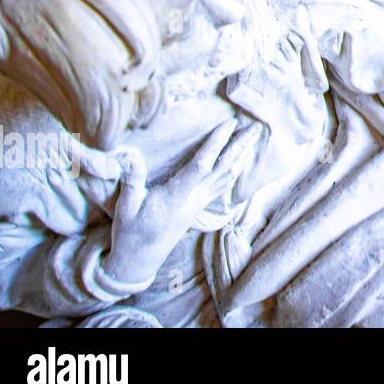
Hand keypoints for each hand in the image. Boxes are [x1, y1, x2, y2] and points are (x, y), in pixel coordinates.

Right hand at [103, 120, 258, 286]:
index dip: (217, 143)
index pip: (202, 164)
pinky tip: (242, 162)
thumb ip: (131, 180)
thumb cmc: (131, 231)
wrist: (140, 260)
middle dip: (240, 146)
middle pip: (224, 168)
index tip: (230, 123)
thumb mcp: (126, 206)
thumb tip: (127, 154)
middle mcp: (194, 198)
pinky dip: (235, 171)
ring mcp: (200, 203)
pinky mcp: (200, 207)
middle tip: (257, 126)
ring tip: (255, 138)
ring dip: (242, 156)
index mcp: (177, 195)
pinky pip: (223, 186)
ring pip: (227, 176)